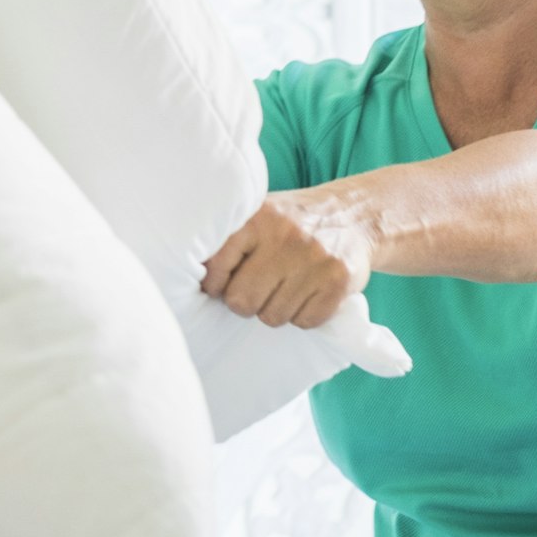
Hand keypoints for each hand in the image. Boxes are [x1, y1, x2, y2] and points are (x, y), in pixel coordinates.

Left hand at [200, 185, 376, 328]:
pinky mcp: (339, 282)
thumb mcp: (256, 214)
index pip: (215, 268)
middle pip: (241, 302)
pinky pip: (304, 322)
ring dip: (274, 310)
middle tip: (256, 289)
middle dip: (244, 303)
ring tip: (284, 287)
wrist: (353, 217)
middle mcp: (286, 236)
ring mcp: (315, 260)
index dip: (214, 284)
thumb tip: (182, 276)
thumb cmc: (290, 223)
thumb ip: (224, 239)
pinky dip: (302, 316)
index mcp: (257, 217)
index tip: (220, 285)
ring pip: (272, 317)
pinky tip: (306, 294)